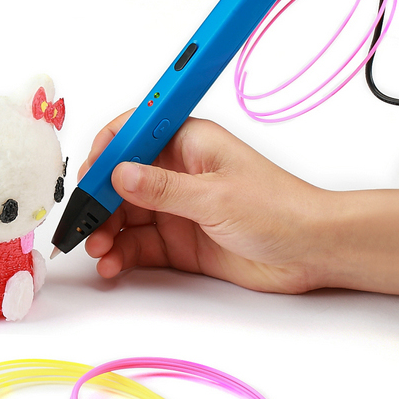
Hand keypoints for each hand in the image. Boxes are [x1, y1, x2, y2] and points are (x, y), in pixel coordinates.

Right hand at [78, 113, 398, 295]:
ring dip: (106, 232)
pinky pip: (138, 245)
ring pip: (125, 216)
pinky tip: (113, 265)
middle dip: (98, 202)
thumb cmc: (280, 210)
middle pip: (120, 180)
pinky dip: (121, 254)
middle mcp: (177, 172)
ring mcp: (176, 208)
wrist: (313, 252)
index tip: (88, 178)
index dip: (105, 152)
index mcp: (188, 142)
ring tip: (99, 251)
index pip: (132, 133)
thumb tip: (119, 173)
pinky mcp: (179, 241)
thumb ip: (162, 189)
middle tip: (85, 225)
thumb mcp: (216, 197)